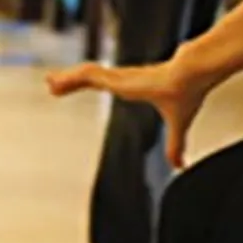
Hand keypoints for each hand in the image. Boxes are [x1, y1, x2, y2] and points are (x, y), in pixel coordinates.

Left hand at [48, 56, 220, 167]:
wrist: (192, 76)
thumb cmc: (188, 93)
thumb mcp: (177, 127)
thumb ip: (175, 145)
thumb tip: (180, 167)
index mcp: (133, 86)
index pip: (105, 82)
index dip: (90, 84)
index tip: (75, 87)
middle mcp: (124, 78)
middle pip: (91, 78)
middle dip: (72, 81)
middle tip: (53, 86)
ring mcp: (119, 76)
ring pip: (86, 76)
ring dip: (67, 80)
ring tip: (49, 83)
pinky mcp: (117, 77)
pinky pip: (88, 76)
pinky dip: (71, 79)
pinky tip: (57, 82)